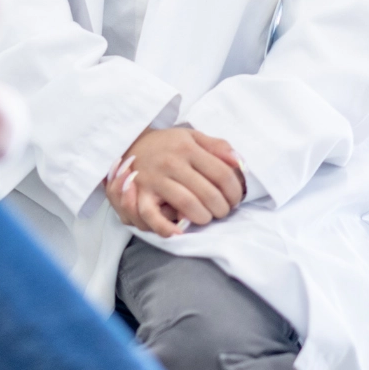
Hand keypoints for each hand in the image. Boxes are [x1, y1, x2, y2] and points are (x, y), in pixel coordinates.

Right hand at [107, 127, 245, 236]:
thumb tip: (239, 162)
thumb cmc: (167, 144)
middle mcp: (171, 162)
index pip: (222, 174)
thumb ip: (217, 146)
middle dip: (222, 208)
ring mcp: (155, 179)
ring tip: (206, 217)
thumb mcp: (192, 137)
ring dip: (203, 217)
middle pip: (208, 193)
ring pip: (187, 204)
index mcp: (187, 148)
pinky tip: (179, 232)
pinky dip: (166, 227)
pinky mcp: (140, 194)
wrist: (129, 143)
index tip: (236, 199)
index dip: (235, 191)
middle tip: (223, 211)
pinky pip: (152, 216)